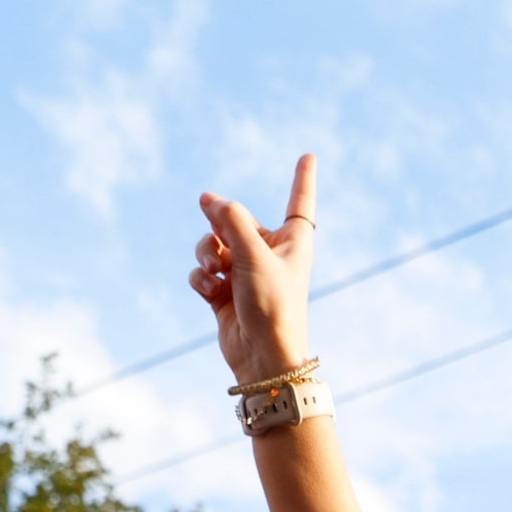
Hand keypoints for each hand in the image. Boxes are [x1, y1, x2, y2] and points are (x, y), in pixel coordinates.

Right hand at [192, 156, 316, 388]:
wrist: (263, 356)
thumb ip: (230, 220)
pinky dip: (202, 278)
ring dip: (206, 253)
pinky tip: (211, 291)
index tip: (309, 155)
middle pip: (236, 219)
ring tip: (215, 272)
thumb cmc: (273, 305)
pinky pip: (202, 270)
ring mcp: (245, 271)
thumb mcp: (253, 255)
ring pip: (212, 243)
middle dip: (220, 226)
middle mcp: (269, 252)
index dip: (303, 178)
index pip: (299, 201)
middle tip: (222, 242)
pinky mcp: (224, 290)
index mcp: (293, 241)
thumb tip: (208, 198)